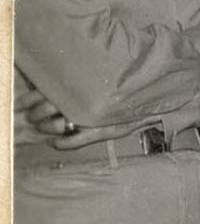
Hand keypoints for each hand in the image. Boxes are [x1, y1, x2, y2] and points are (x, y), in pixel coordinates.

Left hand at [15, 84, 131, 149]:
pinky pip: (75, 140)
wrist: (156, 99)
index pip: (45, 91)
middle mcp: (86, 98)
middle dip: (36, 114)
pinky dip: (62, 143)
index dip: (29, 99)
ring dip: (45, 128)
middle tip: (31, 117)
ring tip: (41, 127)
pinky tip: (54, 143)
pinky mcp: (103, 130)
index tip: (19, 105)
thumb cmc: (126, 89)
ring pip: (58, 124)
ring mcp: (94, 115)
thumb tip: (49, 80)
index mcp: (80, 83)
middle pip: (48, 108)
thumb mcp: (101, 80)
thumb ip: (79, 79)